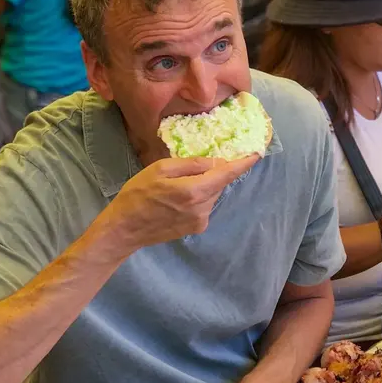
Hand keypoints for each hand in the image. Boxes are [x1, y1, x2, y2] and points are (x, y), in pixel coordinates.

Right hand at [102, 154, 259, 252]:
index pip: (227, 174)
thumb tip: (215, 162)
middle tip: (192, 168)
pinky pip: (204, 206)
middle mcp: (203, 208)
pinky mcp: (196, 228)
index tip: (256, 153)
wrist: (125, 229)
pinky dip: (198, 198)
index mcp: (195, 190)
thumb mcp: (161, 169)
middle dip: (212, 173)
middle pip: (218, 184)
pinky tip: (177, 199)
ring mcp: (201, 220)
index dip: (243, 163)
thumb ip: (191, 165)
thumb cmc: (137, 194)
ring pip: (211, 195)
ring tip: (177, 186)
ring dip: (203, 186)